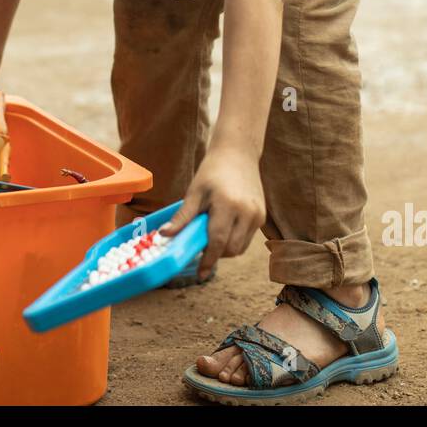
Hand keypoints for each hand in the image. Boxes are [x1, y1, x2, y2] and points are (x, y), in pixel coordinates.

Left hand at [159, 146, 264, 280]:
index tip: (199, 273)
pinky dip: (234, 240)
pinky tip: (223, 228)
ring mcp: (257, 215)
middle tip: (201, 247)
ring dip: (225, 249)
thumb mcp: (194, 192)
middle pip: (231, 249)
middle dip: (216, 255)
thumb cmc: (212, 171)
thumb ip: (183, 217)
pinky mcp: (262, 216)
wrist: (238, 153)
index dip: (208, 260)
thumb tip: (163, 236)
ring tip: (212, 234)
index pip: (218, 241)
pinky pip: (247, 238)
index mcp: (228, 205)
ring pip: (241, 247)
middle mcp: (247, 212)